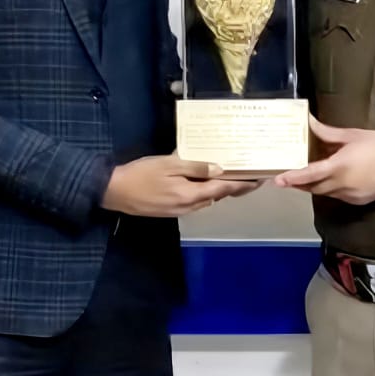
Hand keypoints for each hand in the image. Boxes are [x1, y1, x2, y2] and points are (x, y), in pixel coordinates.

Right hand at [101, 155, 251, 216]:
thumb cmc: (142, 174)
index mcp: (192, 194)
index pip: (224, 189)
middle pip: (218, 196)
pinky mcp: (173, 211)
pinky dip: (206, 193)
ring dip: (220, 190)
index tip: (259, 179)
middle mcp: (190, 206)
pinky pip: (196, 202)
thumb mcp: (169, 164)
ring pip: (208, 200)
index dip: (243, 184)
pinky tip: (206, 183)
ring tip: (232, 176)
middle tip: (250, 176)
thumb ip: (196, 167)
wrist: (116, 192)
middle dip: (236, 187)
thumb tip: (220, 170)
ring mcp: (181, 211)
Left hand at [274, 118, 374, 204]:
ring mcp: (351, 196)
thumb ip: (328, 133)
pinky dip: (331, 189)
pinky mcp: (359, 201)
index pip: (310, 175)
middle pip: (314, 188)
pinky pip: (338, 196)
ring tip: (305, 176)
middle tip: (286, 177)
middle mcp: (342, 185)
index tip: (278, 180)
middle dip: (299, 184)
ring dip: (315, 186)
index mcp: (340, 167)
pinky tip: (331, 179)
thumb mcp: (354, 135)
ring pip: (326, 193)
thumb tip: (309, 122)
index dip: (293, 178)